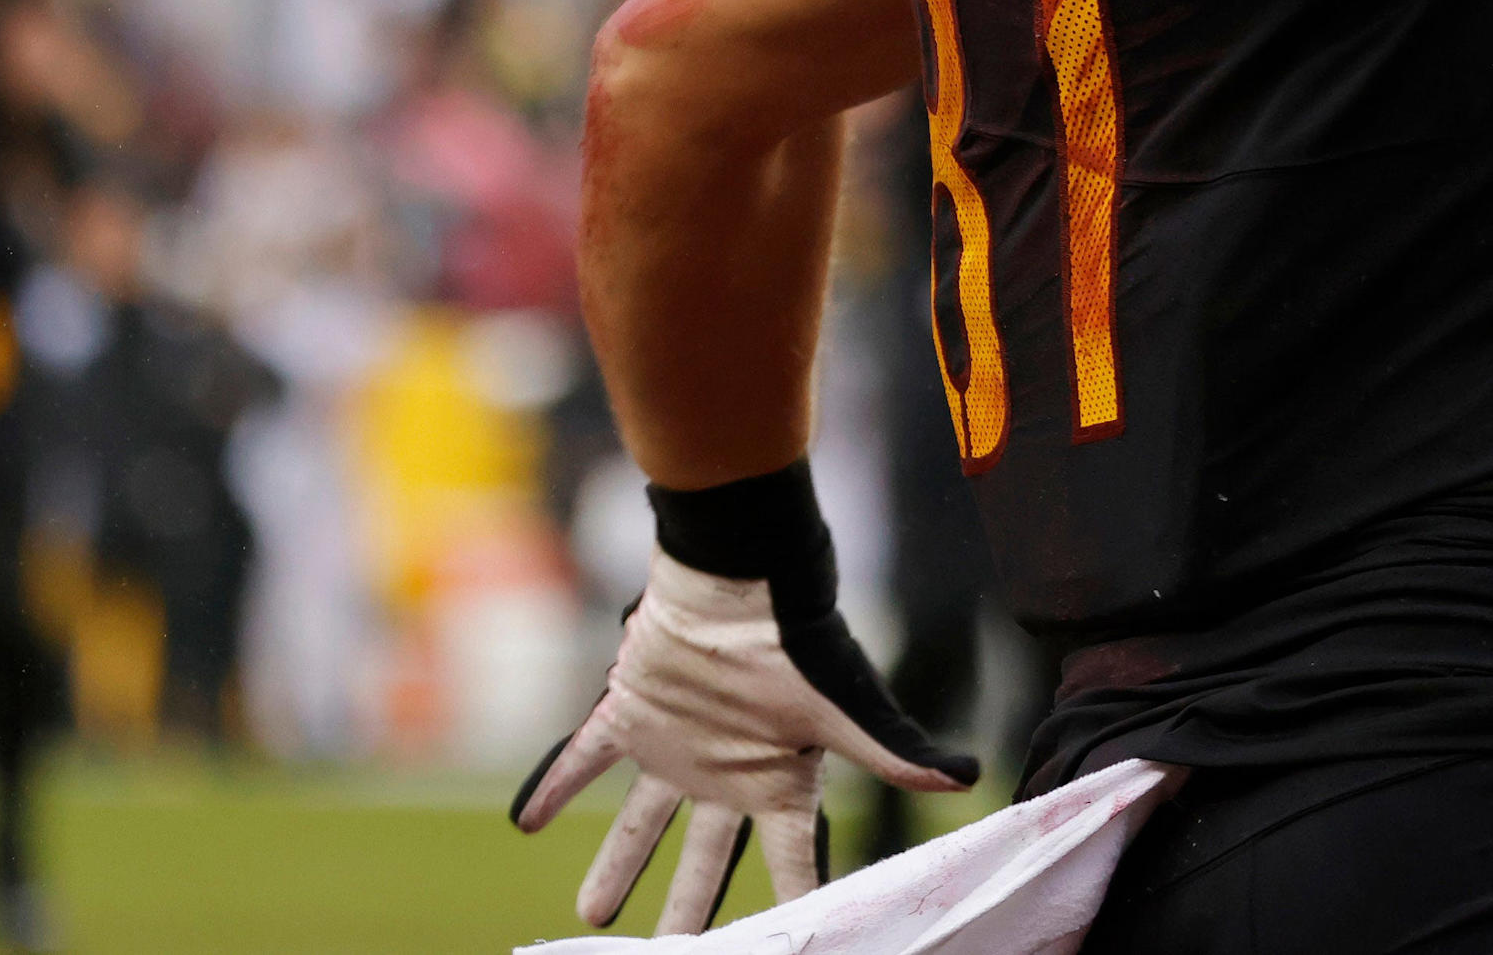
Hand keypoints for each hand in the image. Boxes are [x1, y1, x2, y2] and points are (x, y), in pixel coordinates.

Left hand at [509, 465, 975, 932]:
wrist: (741, 575)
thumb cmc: (801, 641)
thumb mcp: (847, 709)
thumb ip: (896, 753)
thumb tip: (967, 779)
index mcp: (778, 779)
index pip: (788, 858)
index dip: (791, 900)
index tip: (790, 940)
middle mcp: (725, 772)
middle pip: (703, 860)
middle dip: (684, 908)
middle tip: (668, 951)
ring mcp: (675, 746)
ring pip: (641, 822)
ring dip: (616, 866)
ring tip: (590, 916)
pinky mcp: (631, 714)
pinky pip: (585, 757)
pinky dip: (554, 784)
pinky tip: (525, 818)